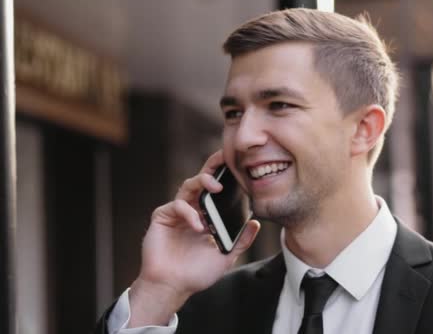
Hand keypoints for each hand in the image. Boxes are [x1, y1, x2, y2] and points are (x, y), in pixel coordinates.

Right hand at [128, 150, 260, 326]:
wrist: (173, 287)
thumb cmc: (197, 273)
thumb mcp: (226, 256)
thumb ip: (241, 240)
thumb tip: (256, 223)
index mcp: (206, 216)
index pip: (216, 191)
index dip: (224, 177)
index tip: (238, 165)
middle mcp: (192, 210)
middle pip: (201, 181)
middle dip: (213, 168)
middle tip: (225, 160)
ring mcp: (176, 213)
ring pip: (188, 186)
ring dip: (202, 182)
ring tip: (216, 188)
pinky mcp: (162, 217)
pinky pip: (177, 205)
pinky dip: (189, 212)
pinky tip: (198, 225)